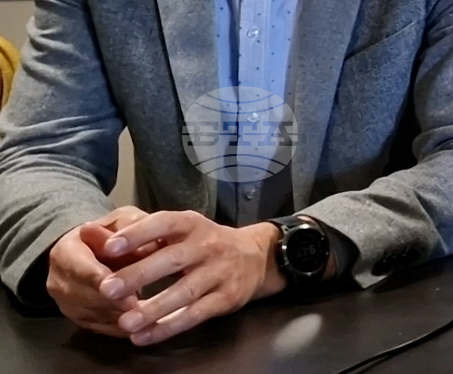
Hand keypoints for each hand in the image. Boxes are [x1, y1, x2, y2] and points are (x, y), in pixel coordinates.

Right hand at [46, 206, 156, 335]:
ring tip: (145, 315)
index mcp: (65, 251)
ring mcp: (65, 302)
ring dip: (117, 316)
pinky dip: (118, 327)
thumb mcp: (122, 219)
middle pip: (83, 296)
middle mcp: (58, 280)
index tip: (121, 284)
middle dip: (111, 302)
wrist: (95, 250)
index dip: (100, 278)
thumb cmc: (114, 233)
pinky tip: (141, 325)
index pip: (80, 268)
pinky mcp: (77, 318)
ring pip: (90, 315)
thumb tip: (129, 239)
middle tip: (138, 306)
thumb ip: (128, 227)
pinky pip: (98, 328)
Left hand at [94, 211, 283, 345]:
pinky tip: (144, 336)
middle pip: (173, 260)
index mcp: (192, 224)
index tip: (109, 247)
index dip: (138, 234)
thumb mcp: (177, 233)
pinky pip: (196, 315)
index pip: (164, 224)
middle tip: (107, 290)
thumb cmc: (203, 244)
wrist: (256, 258)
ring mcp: (220, 272)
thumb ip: (134, 236)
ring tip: (125, 323)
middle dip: (139, 275)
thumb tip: (88, 234)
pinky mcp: (226, 298)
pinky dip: (169, 327)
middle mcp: (208, 245)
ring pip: (185, 292)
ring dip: (154, 308)